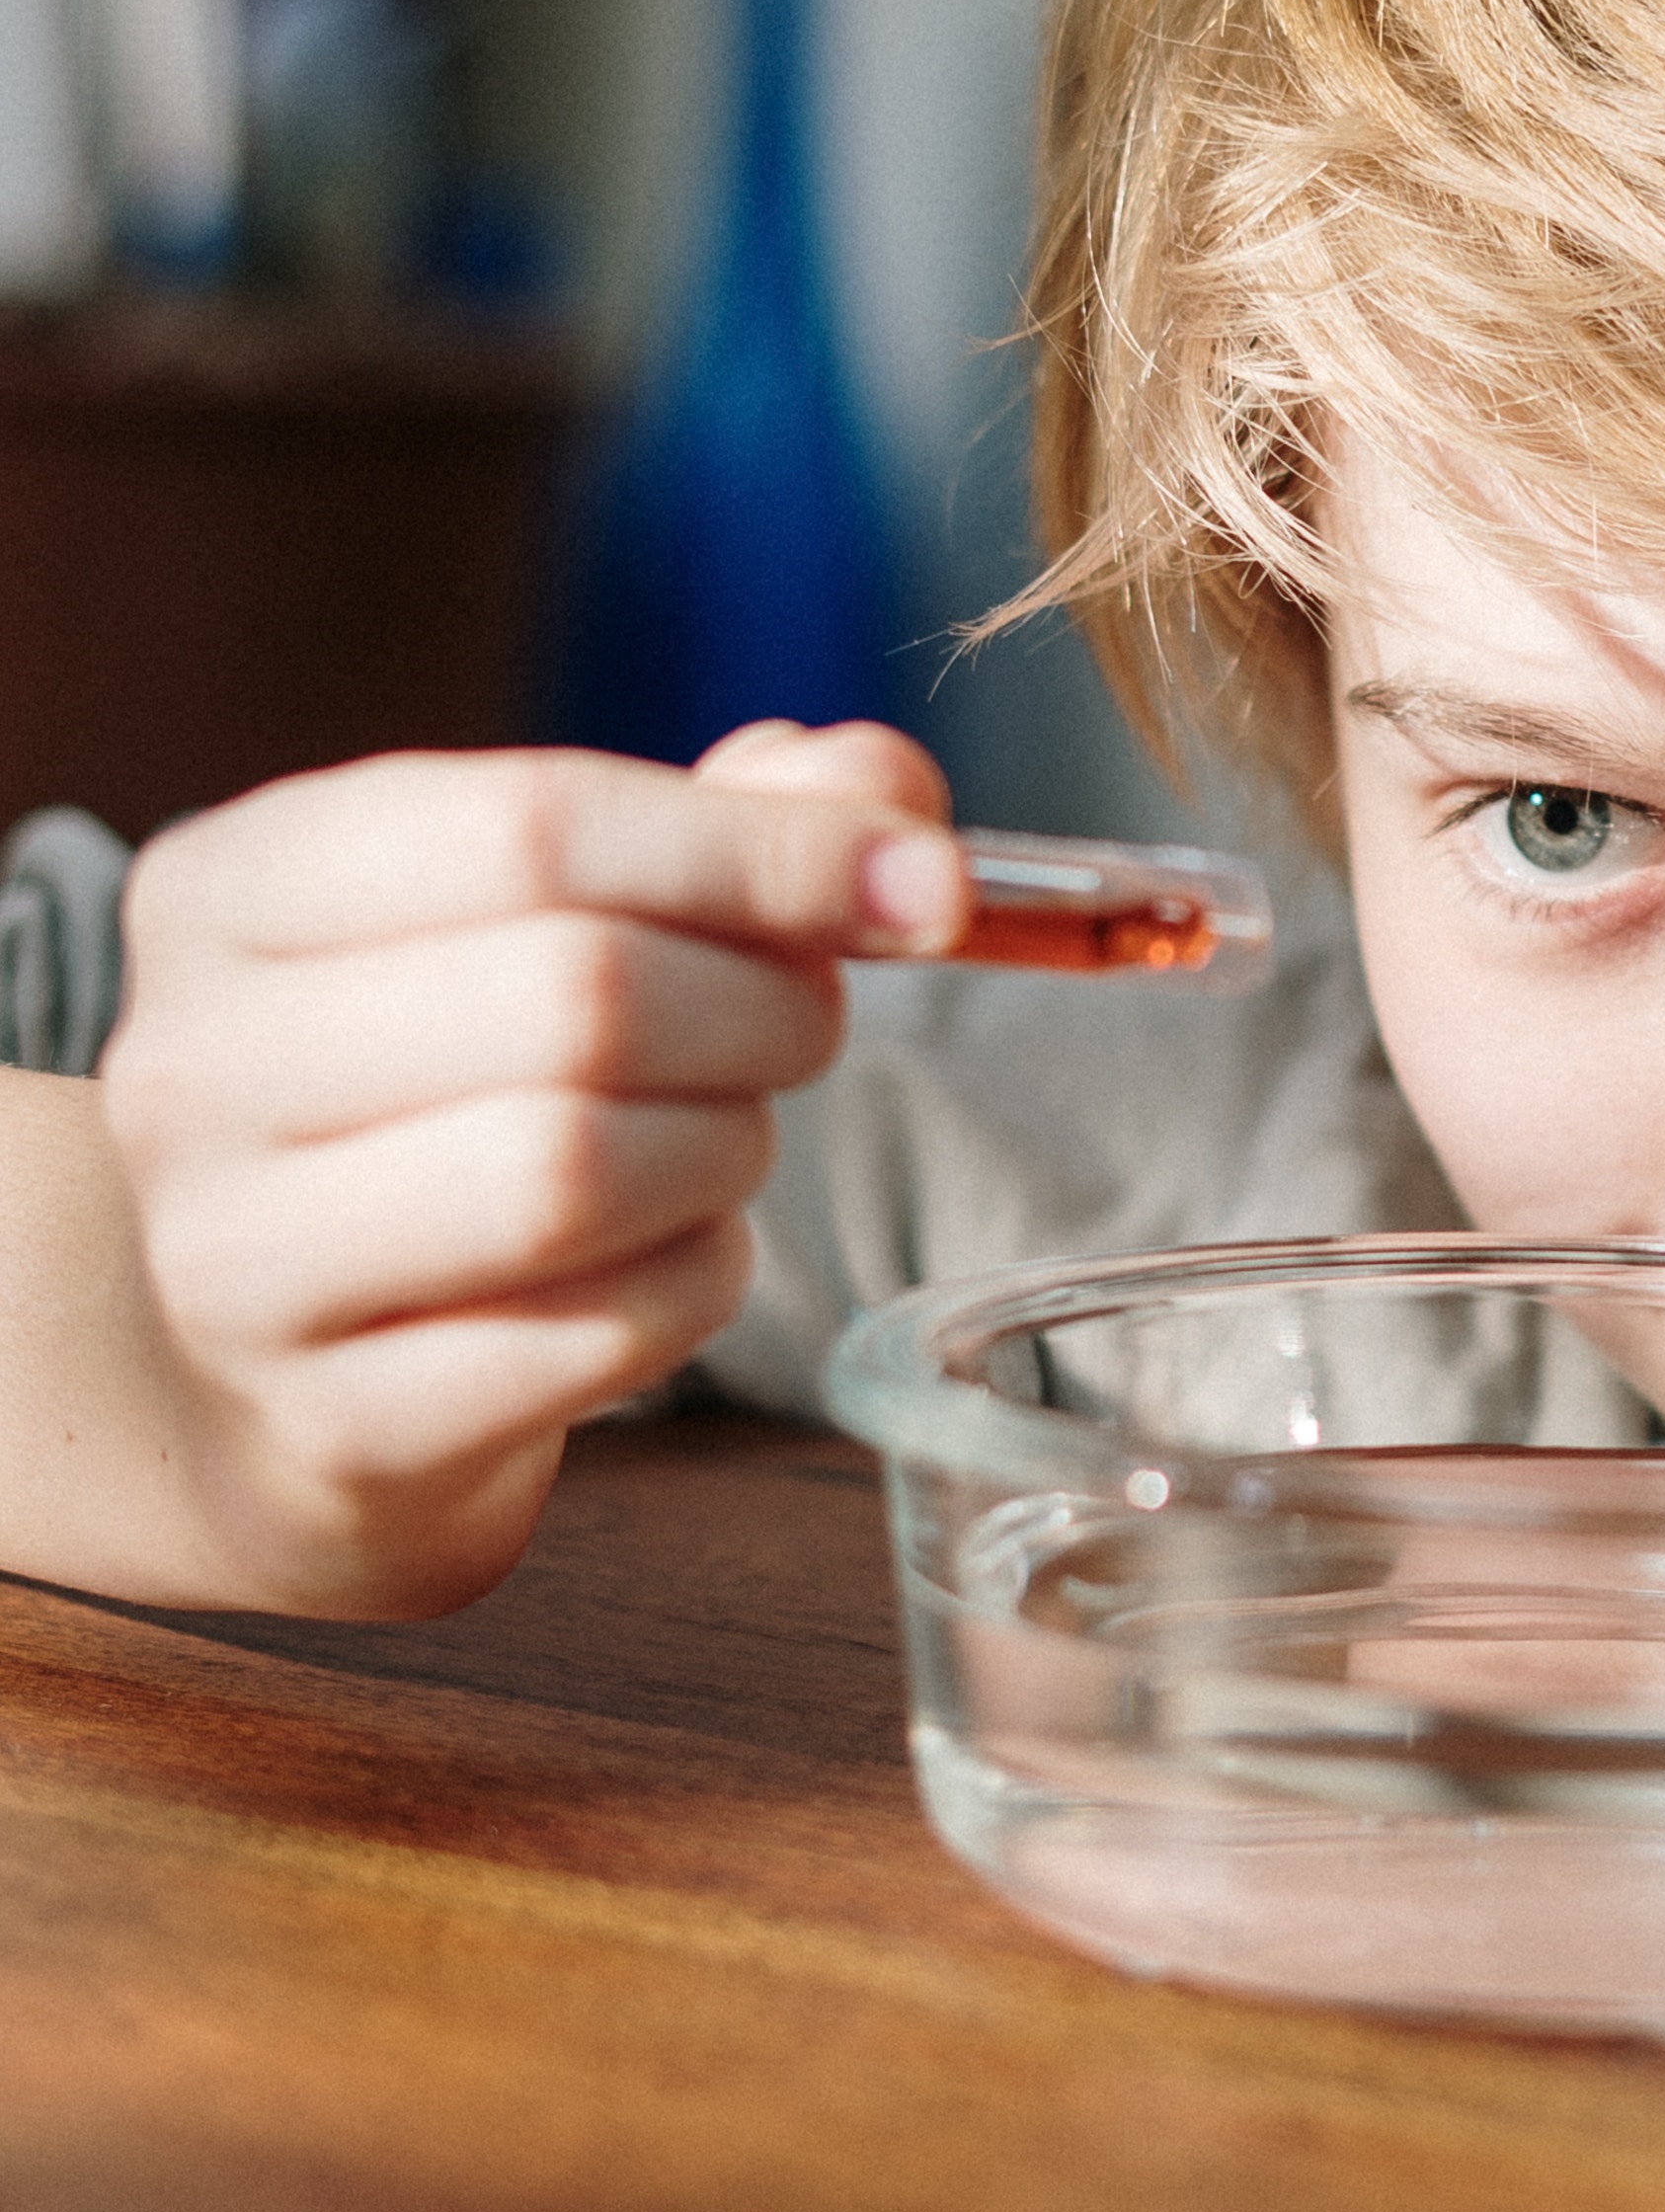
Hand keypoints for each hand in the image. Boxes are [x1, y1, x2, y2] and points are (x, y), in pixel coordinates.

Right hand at [90, 722, 967, 1612]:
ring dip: (727, 1151)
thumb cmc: (439, 1094)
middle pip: (575, 994)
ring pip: (578, 1171)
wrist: (282, 1369)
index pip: (531, 823)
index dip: (764, 850)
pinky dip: (697, 1283)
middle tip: (805, 1028)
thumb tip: (886, 789)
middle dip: (763, 1009)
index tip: (925, 886)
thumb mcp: (541, 921)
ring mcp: (236, 1260)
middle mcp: (192, 1066)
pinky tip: (674, 1255)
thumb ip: (722, 827)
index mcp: (228, 886)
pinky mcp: (333, 1422)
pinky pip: (601, 1332)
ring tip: (724, 1139)